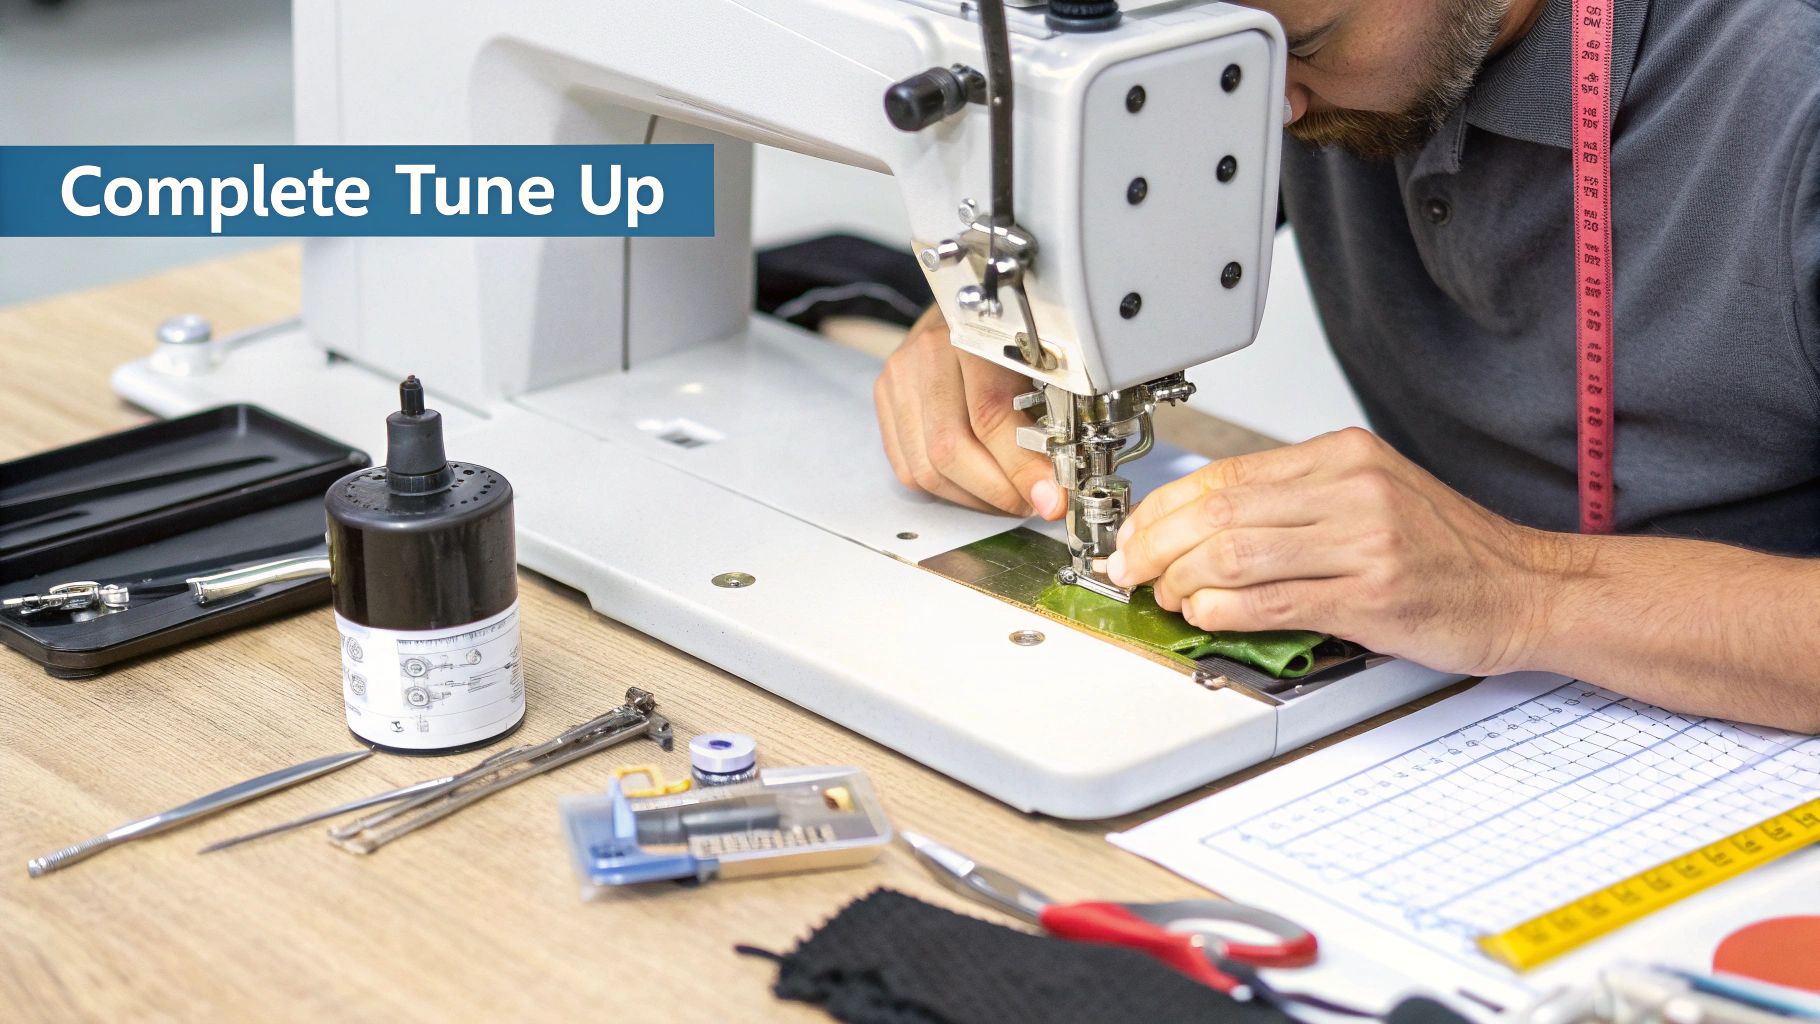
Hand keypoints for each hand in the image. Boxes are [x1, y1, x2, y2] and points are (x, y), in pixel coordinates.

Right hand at [874, 305, 1063, 517]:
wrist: (961, 299)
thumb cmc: (1008, 328)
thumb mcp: (1040, 359)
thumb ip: (1048, 416)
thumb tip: (1057, 484)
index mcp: (969, 334)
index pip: (989, 415)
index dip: (1022, 468)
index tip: (1051, 499)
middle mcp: (924, 355)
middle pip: (949, 451)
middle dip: (997, 492)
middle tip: (1032, 501)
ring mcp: (897, 379)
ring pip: (925, 469)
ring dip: (973, 497)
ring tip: (1007, 495)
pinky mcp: (885, 401)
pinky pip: (907, 469)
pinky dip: (947, 489)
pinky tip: (976, 485)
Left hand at [1104, 428, 1565, 675]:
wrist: (1529, 588)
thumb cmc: (1450, 551)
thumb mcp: (1372, 495)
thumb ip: (1294, 503)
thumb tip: (1202, 525)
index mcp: (1344, 456)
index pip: (1225, 474)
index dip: (1163, 508)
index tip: (1133, 533)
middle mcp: (1352, 489)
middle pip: (1218, 511)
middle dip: (1155, 545)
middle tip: (1130, 569)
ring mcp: (1364, 542)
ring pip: (1234, 554)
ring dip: (1181, 580)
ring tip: (1166, 596)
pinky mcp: (1371, 596)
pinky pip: (1271, 602)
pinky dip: (1221, 610)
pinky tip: (1203, 615)